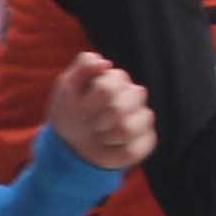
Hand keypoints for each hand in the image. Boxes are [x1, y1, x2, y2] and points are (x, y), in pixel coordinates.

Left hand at [43, 51, 154, 169]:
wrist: (72, 141)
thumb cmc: (71, 110)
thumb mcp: (67, 85)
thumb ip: (84, 66)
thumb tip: (106, 63)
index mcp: (117, 78)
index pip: (107, 88)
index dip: (90, 103)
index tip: (80, 109)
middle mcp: (135, 95)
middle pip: (120, 108)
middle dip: (98, 119)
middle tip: (91, 123)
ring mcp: (143, 117)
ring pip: (128, 129)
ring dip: (106, 136)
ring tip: (100, 135)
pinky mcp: (147, 140)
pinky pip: (133, 149)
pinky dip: (114, 152)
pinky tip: (110, 146)